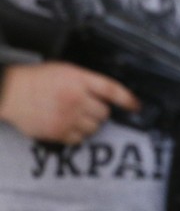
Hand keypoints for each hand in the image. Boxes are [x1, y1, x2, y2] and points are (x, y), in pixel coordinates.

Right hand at [0, 62, 140, 144]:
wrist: (10, 92)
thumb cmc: (38, 79)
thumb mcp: (66, 71)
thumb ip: (88, 82)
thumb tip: (108, 96)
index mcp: (79, 80)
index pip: (112, 90)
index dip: (127, 99)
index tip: (136, 106)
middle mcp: (75, 98)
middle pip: (104, 113)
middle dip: (100, 111)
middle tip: (88, 107)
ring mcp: (67, 117)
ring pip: (94, 128)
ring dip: (90, 124)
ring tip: (76, 116)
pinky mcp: (57, 132)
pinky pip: (80, 139)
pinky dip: (78, 135)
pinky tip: (68, 125)